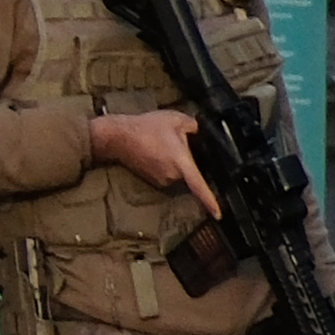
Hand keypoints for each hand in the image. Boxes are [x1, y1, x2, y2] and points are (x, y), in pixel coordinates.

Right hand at [81, 108, 202, 195]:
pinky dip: (165, 164)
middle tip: (178, 142)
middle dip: (189, 161)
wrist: (116, 137)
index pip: (199, 186)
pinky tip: (157, 149)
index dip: (210, 202)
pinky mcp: (151, 180)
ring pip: (177, 173)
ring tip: (164, 144)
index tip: (218, 215)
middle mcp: (172, 176)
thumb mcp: (176, 119)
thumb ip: (194, 127)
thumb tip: (200, 133)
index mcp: (181, 164)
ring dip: (175, 162)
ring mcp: (160, 180)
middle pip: (190, 173)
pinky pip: (166, 173)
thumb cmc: (145, 127)